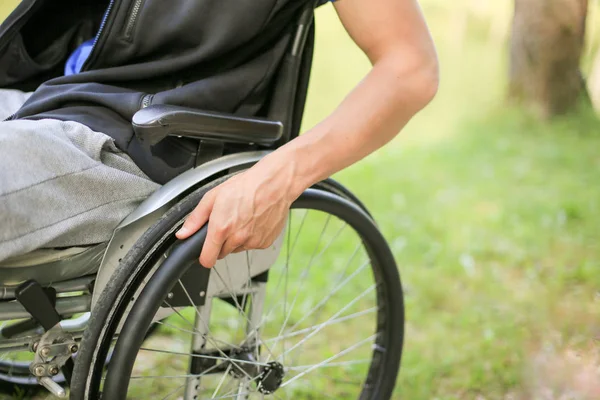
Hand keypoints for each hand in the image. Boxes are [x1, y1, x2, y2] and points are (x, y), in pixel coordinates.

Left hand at [175, 160, 298, 267]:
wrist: (275, 184)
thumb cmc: (247, 186)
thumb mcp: (214, 197)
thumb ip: (196, 218)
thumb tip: (183, 233)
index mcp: (221, 228)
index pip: (207, 260)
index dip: (204, 256)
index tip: (205, 251)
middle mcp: (237, 238)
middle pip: (222, 253)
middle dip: (221, 243)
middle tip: (227, 223)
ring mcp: (253, 242)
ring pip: (238, 249)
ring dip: (237, 239)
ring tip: (243, 218)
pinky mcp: (265, 242)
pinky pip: (253, 245)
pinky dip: (251, 237)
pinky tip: (254, 221)